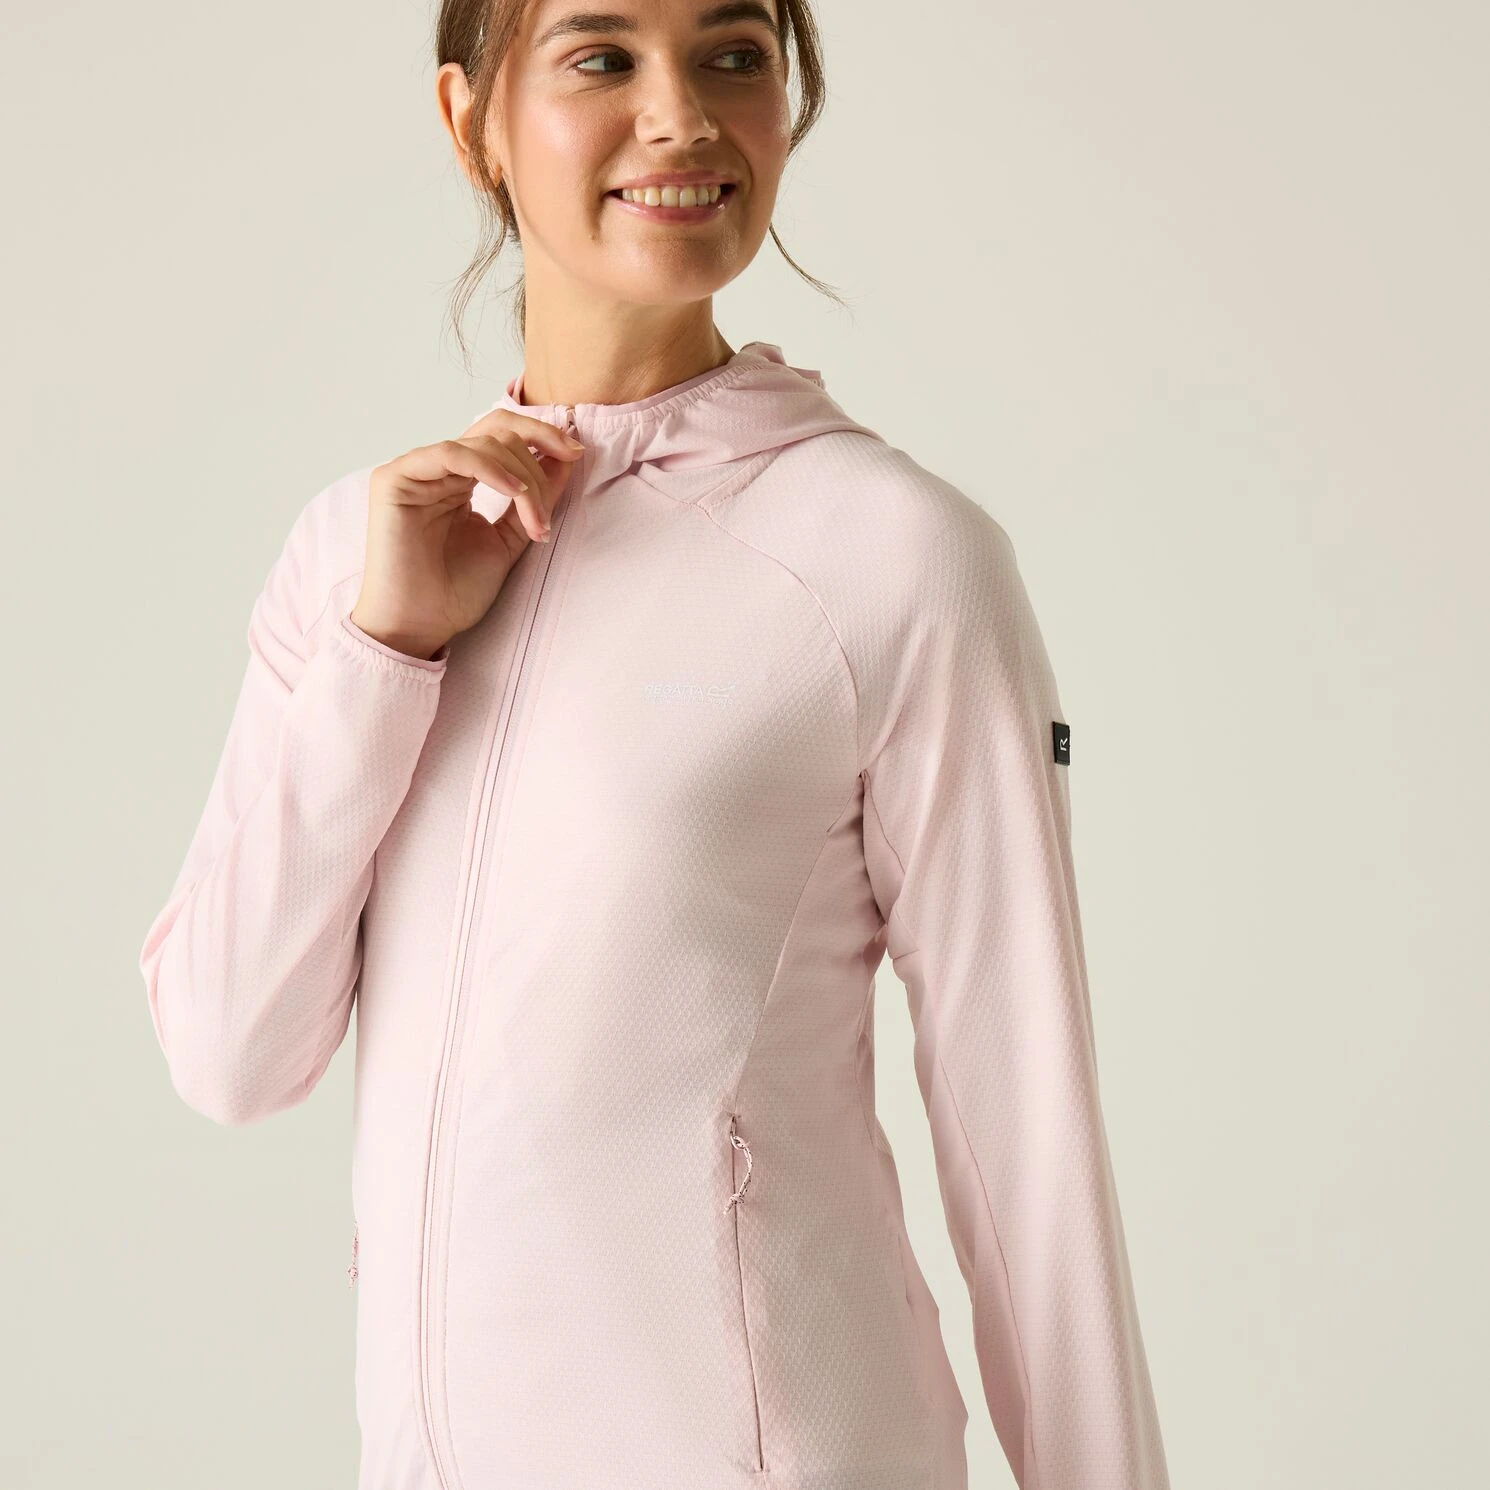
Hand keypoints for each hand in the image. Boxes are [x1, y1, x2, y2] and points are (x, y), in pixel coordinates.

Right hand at [349, 408, 585, 659]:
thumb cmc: (455, 591)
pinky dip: (489, 468)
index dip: (542, 437)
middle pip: (494, 428)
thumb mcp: (509, 539)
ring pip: (481, 444)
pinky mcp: (394, 479)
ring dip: (522, 477)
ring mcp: (415, 471)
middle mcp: (438, 470)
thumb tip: (566, 458)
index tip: (577, 453)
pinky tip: (514, 492)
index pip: (502, 437)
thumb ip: (533, 500)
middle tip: (569, 465)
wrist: (420, 626)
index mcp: (460, 480)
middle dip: (539, 446)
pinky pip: (450, 454)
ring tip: (536, 519)